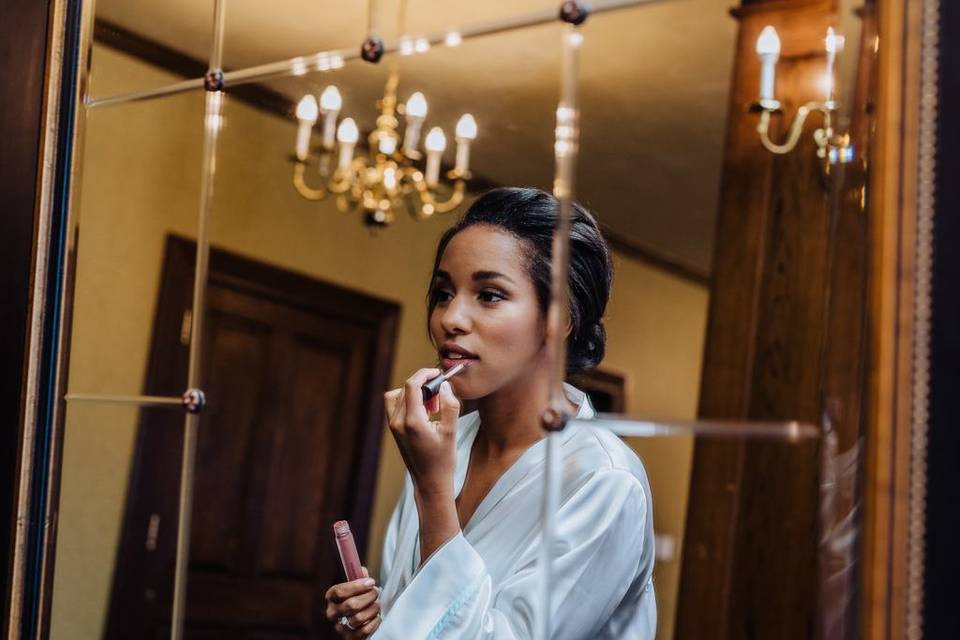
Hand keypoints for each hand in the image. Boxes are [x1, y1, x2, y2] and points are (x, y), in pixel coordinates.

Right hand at [325, 566, 380, 637]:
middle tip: (376, 592)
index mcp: (331, 598)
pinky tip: (376, 617)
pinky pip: (364, 631)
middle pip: (351, 605)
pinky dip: (374, 622)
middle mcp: (332, 613)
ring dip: (373, 609)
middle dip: (369, 596)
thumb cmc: (355, 599)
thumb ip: (358, 578)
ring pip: (358, 618)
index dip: (357, 586)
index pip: (340, 591)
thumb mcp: (354, 587)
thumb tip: (362, 570)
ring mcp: (339, 627)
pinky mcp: (349, 638)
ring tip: (377, 605)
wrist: (354, 622)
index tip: (370, 582)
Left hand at [384, 368, 460, 496]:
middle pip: (404, 388)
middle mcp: (398, 422)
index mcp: (413, 422)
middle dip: (422, 384)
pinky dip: (409, 402)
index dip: (424, 374)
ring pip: (397, 395)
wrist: (430, 482)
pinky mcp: (394, 430)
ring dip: (414, 393)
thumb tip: (444, 385)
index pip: (412, 385)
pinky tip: (426, 413)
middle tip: (439, 393)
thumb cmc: (443, 460)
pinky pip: (396, 406)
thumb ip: (450, 405)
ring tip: (433, 405)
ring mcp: (393, 427)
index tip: (437, 373)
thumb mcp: (451, 432)